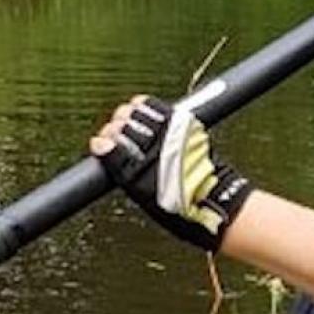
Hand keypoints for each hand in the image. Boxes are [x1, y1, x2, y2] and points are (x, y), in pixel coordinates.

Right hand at [90, 95, 252, 251]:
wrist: (214, 203)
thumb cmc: (180, 206)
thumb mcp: (141, 194)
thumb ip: (119, 168)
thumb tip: (100, 144)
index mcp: (142, 168)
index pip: (110, 141)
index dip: (103, 142)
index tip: (103, 146)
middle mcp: (156, 144)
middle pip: (122, 121)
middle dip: (114, 127)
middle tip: (115, 138)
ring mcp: (171, 131)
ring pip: (138, 110)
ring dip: (129, 115)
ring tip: (128, 124)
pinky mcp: (185, 124)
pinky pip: (159, 107)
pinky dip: (148, 106)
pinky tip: (143, 112)